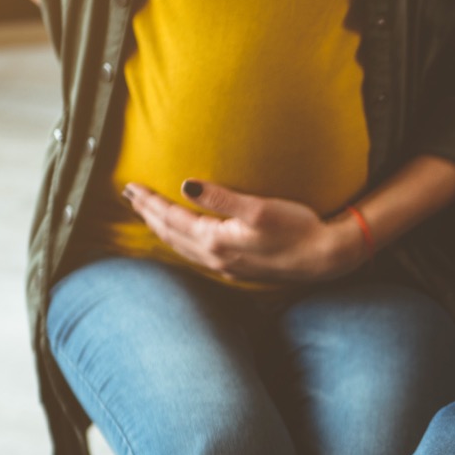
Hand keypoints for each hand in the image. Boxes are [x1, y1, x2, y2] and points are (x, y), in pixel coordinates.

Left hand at [123, 179, 366, 282]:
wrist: (323, 257)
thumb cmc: (297, 228)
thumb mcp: (258, 208)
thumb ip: (221, 198)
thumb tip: (186, 186)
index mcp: (216, 240)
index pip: (172, 218)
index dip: (149, 202)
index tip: (131, 187)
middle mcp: (216, 257)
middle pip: (170, 235)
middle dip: (148, 215)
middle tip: (131, 197)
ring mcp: (226, 266)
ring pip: (181, 248)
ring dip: (162, 230)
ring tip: (149, 216)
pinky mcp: (237, 268)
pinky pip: (196, 255)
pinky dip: (181, 242)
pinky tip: (183, 237)